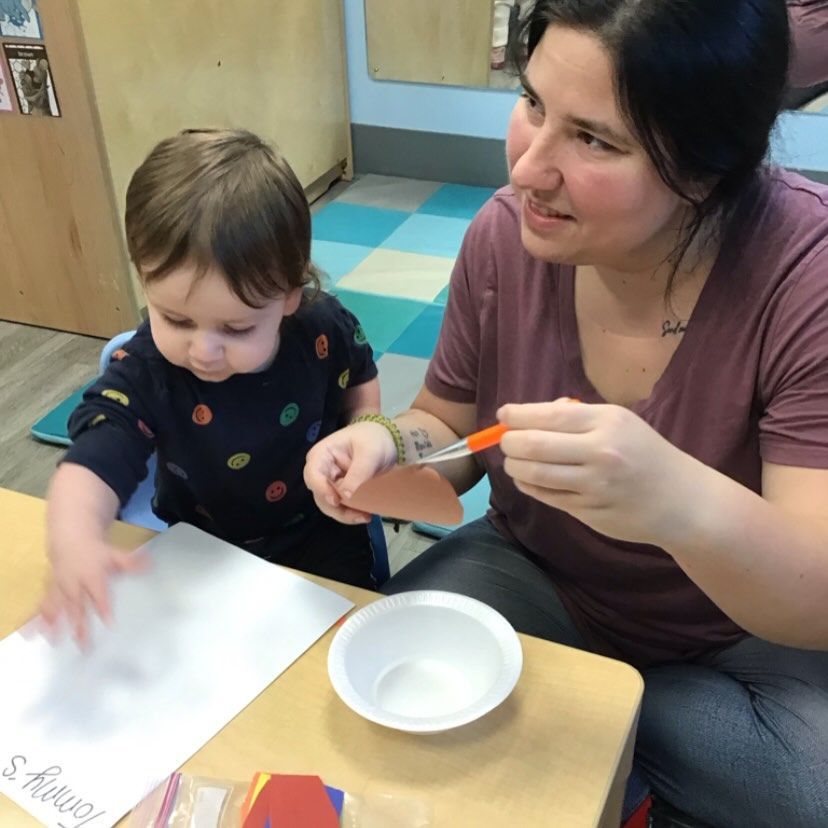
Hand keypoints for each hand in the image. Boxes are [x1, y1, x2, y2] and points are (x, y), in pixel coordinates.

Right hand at [39, 539, 146, 647]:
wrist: (71, 540)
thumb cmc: (97, 552)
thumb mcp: (115, 554)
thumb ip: (131, 562)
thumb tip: (150, 564)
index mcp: (93, 576)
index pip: (99, 595)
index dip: (103, 608)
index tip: (109, 624)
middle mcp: (75, 584)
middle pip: (78, 607)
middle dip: (79, 626)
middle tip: (84, 645)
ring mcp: (61, 587)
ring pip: (58, 608)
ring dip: (56, 625)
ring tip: (54, 642)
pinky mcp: (51, 590)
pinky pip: (44, 605)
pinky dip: (40, 619)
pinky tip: (35, 634)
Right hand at [304, 422, 397, 523]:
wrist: (386, 442)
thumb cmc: (374, 440)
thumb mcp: (370, 454)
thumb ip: (358, 473)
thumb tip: (345, 496)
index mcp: (322, 454)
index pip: (313, 474)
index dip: (321, 489)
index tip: (336, 500)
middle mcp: (321, 470)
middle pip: (319, 494)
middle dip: (336, 508)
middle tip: (359, 515)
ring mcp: (329, 482)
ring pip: (328, 505)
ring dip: (344, 514)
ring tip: (365, 516)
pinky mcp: (339, 491)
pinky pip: (339, 506)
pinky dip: (350, 513)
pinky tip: (365, 515)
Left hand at [498, 399, 699, 545]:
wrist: (681, 500)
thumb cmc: (644, 454)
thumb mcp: (619, 422)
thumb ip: (576, 417)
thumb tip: (525, 416)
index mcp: (608, 422)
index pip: (549, 415)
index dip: (518, 415)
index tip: (503, 414)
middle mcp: (601, 453)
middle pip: (533, 445)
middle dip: (509, 442)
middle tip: (505, 441)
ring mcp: (594, 486)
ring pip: (534, 474)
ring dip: (514, 466)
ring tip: (513, 460)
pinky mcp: (589, 512)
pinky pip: (546, 496)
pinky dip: (529, 485)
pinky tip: (528, 478)